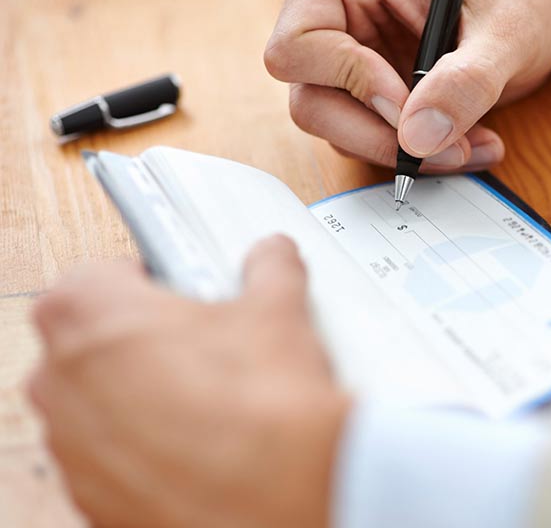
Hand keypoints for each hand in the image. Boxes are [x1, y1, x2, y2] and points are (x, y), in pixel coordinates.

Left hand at [29, 236, 346, 527]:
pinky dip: (148, 452)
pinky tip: (206, 446)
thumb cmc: (263, 401)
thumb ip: (268, 269)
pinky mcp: (95, 499)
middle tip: (203, 346)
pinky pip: (114, 461)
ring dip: (142, 399)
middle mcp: (60, 381)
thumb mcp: (276, 309)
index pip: (98, 274)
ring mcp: (72, 448)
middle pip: (92, 342)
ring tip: (212, 401)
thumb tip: (273, 259)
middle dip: (142, 341)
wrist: (283, 491)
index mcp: (86, 313)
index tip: (182, 292)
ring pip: (100, 406)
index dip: (147, 280)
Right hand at [265, 0, 550, 171]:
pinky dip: (417, 152)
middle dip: (380, 136)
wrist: (549, 1)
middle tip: (446, 150)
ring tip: (471, 144)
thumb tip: (418, 139)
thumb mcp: (506, 31)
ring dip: (406, 151)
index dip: (350, 85)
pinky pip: (373, 138)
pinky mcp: (372, 91)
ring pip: (341, 129)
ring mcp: (350, 56)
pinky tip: (464, 142)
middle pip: (311, 101)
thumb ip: (465, 82)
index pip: (297, 48)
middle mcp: (334, 15)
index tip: (409, 107)